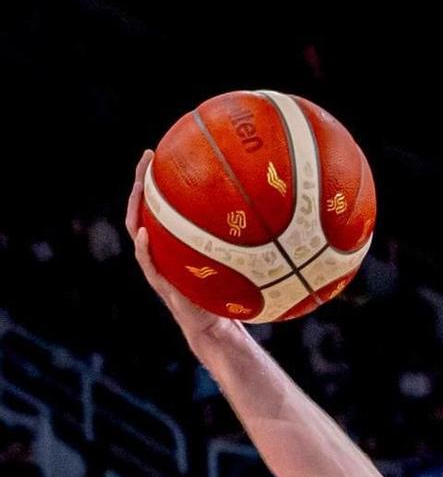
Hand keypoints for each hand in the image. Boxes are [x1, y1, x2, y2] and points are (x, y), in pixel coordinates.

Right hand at [124, 152, 225, 348]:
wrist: (215, 324)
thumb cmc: (224, 291)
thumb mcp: (232, 259)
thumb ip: (238, 239)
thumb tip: (273, 212)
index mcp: (172, 239)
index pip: (159, 202)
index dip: (155, 177)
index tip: (159, 152)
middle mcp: (161, 247)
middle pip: (142, 208)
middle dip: (140, 182)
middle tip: (146, 158)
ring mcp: (157, 264)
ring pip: (138, 230)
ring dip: (136, 207)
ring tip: (140, 188)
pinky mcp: (161, 283)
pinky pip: (148, 263)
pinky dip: (144, 248)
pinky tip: (145, 233)